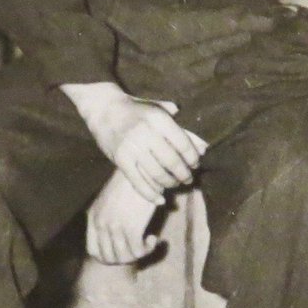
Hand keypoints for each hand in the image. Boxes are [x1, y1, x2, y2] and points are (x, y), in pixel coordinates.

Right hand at [76, 89, 204, 201]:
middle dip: (184, 174)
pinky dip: (151, 194)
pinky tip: (160, 198)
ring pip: (157, 174)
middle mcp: (145, 132)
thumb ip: (180, 126)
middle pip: (172, 162)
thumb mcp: (159, 109)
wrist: (104, 108)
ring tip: (175, 184)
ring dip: (170, 184)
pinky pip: (138, 182)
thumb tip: (204, 147)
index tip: (196, 164)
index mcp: (158, 118)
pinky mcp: (120, 159)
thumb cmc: (136, 109)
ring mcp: (132, 147)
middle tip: (188, 179)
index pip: (183, 144)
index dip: (193, 158)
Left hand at [86, 170, 163, 263]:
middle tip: (138, 250)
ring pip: (125, 257)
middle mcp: (101, 224)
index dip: (108, 257)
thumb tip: (114, 244)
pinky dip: (148, 249)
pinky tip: (153, 239)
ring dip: (138, 254)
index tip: (122, 253)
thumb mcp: (110, 200)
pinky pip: (138, 252)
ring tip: (147, 243)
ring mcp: (115, 227)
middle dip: (125, 258)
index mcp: (93, 216)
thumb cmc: (130, 183)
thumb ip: (107, 218)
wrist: (143, 168)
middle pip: (110, 257)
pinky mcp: (131, 228)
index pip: (94, 251)